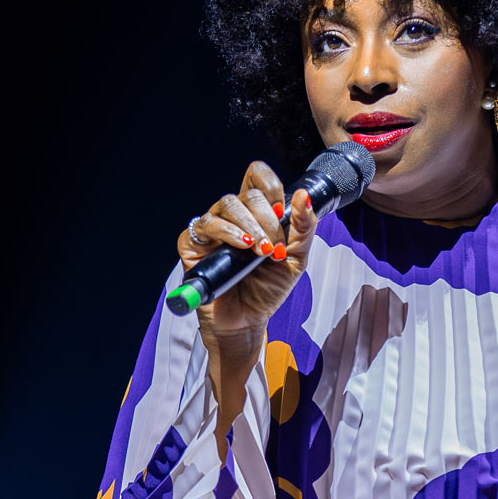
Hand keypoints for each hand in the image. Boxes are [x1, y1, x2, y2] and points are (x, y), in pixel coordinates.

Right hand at [176, 160, 321, 340]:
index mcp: (256, 214)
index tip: (281, 210)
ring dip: (249, 226)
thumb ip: (304, 228)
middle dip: (266, 220)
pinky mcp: (193, 244)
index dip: (270, 185)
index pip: (256, 178)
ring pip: (226, 204)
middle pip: (246, 195)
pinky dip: (227, 232)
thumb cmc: (268, 289)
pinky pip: (205, 225)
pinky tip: (241, 246)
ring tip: (259, 251)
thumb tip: (303, 195)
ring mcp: (212, 229)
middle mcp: (232, 217)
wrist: (247, 321)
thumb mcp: (296, 259)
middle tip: (273, 248)